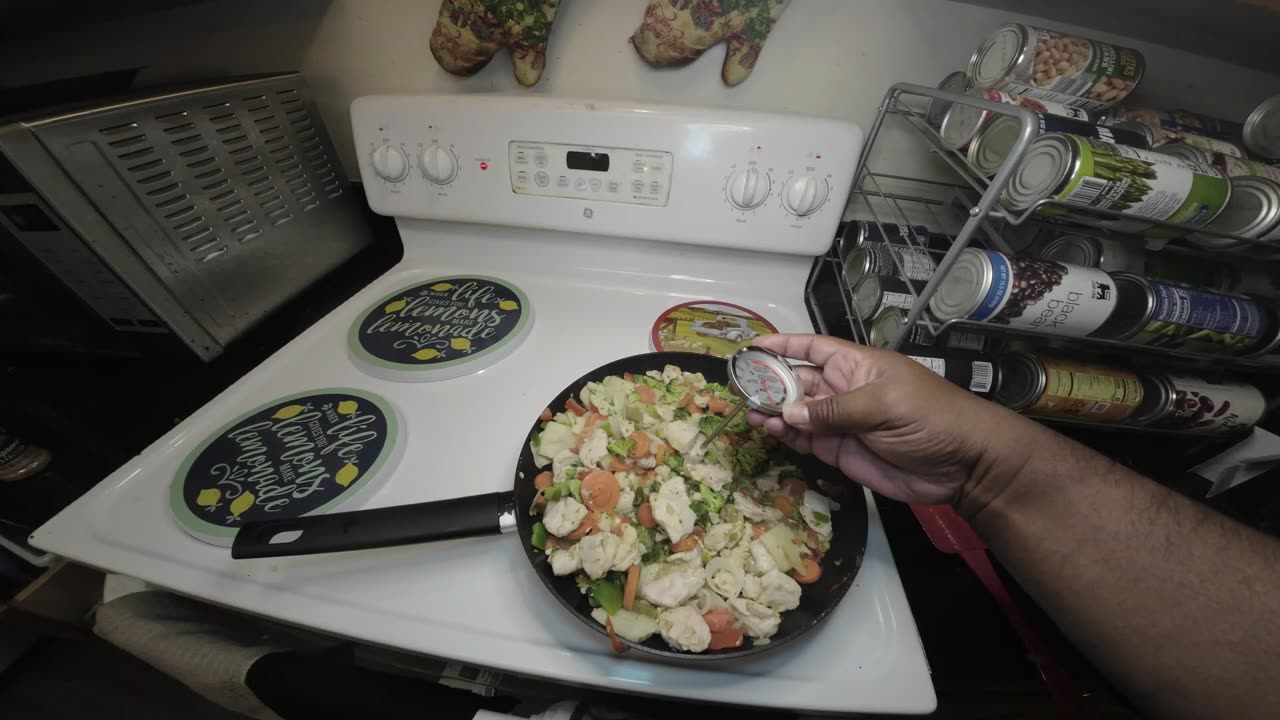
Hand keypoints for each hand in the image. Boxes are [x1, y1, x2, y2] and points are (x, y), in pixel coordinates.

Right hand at [747, 334, 1034, 506]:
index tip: (752, 346)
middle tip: (739, 387)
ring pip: (796, 412)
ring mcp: (839, 422)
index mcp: (855, 366)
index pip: (812, 348)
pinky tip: (767, 429)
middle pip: (797, 381)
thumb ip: (834, 410)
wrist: (963, 464)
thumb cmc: (931, 417)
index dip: (783, 345)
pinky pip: (806, 439)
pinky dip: (785, 435)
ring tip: (748, 410)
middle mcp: (843, 390)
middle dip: (769, 382)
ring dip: (772, 410)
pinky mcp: (840, 451)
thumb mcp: (883, 405)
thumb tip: (788, 413)